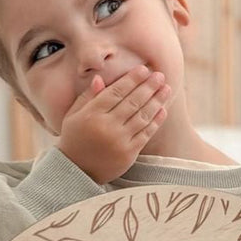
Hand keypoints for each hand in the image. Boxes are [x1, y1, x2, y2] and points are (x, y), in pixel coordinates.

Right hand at [57, 65, 169, 182]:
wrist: (77, 171)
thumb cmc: (74, 138)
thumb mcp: (74, 115)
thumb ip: (87, 97)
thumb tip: (100, 78)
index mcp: (92, 114)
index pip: (116, 92)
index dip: (132, 79)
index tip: (144, 69)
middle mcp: (107, 126)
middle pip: (133, 102)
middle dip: (148, 86)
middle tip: (160, 75)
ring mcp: (119, 140)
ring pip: (142, 116)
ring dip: (157, 101)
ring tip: (166, 89)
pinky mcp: (129, 153)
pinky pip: (146, 133)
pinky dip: (156, 121)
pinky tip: (163, 109)